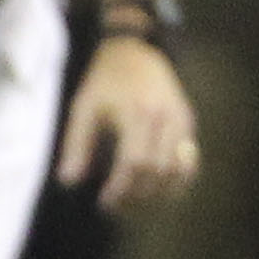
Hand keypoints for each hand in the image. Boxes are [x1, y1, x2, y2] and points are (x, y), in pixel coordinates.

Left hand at [57, 35, 198, 212]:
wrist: (136, 50)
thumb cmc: (105, 80)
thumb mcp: (84, 107)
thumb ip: (77, 144)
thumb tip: (69, 182)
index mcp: (137, 112)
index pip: (134, 163)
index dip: (121, 189)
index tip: (105, 202)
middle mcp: (165, 117)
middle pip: (158, 172)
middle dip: (137, 197)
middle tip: (117, 208)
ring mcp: (181, 120)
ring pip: (178, 171)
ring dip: (158, 195)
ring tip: (134, 205)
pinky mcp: (188, 123)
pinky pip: (189, 162)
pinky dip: (176, 183)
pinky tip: (157, 192)